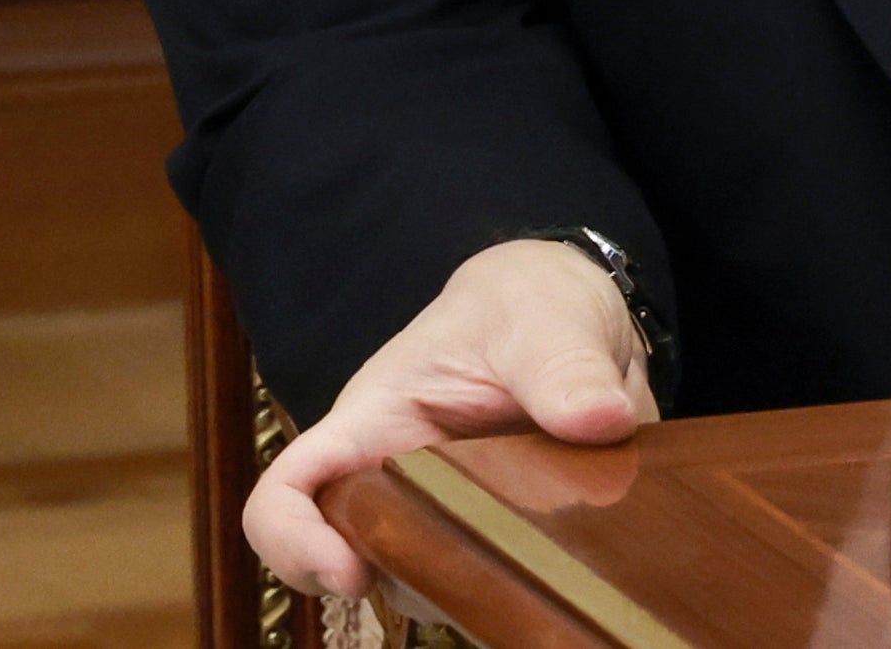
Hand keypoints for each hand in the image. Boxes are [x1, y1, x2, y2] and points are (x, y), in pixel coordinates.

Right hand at [245, 237, 658, 597]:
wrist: (578, 311)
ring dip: (482, 587)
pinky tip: (578, 569)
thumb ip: (566, 367)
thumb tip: (601, 420)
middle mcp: (398, 483)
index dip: (294, 542)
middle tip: (482, 580)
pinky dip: (534, 586)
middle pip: (361, 561)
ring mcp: (451, 516)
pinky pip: (500, 581)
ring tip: (548, 559)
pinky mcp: (507, 534)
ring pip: (433, 584)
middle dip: (408, 580)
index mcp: (377, 422)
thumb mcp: (548, 319)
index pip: (289, 490)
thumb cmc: (528, 302)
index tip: (350, 573)